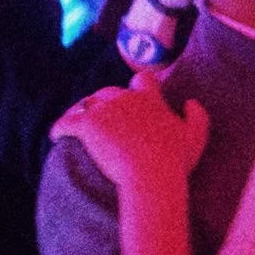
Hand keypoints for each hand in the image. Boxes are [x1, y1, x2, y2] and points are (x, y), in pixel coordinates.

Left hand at [52, 70, 209, 189]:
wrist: (151, 174)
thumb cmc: (175, 160)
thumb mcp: (195, 137)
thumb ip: (198, 117)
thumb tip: (191, 102)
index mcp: (149, 98)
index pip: (141, 81)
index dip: (136, 87)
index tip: (133, 95)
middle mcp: (126, 98)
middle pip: (110, 93)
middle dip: (105, 102)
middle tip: (100, 116)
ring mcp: (105, 110)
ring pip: (87, 105)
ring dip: (82, 111)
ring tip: (76, 122)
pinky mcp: (87, 124)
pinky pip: (67, 122)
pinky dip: (60, 128)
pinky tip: (56, 136)